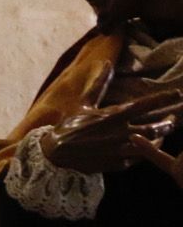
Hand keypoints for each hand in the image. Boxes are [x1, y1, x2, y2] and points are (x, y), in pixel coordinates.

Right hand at [42, 90, 182, 173]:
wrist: (57, 151)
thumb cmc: (70, 125)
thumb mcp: (84, 103)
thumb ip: (100, 84)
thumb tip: (107, 62)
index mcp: (113, 116)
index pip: (144, 105)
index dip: (162, 99)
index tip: (177, 93)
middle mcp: (120, 133)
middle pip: (155, 127)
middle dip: (169, 122)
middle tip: (174, 118)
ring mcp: (122, 149)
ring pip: (152, 144)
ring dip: (161, 137)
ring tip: (165, 132)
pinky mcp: (119, 163)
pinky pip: (139, 158)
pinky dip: (146, 151)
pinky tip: (148, 146)